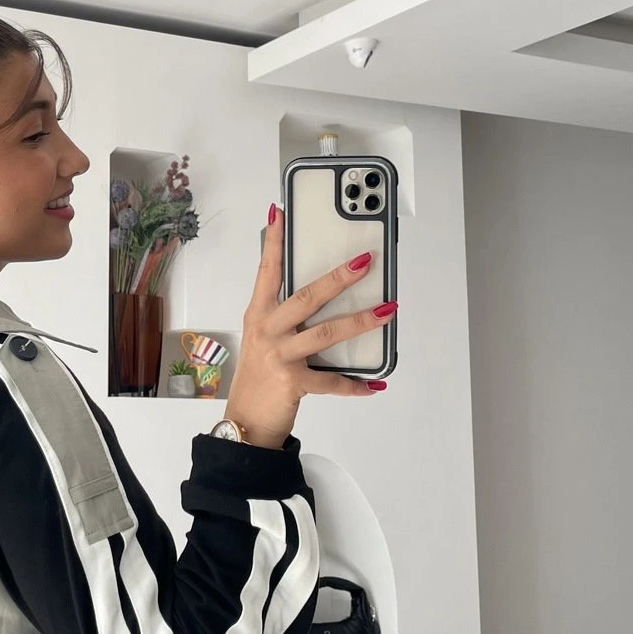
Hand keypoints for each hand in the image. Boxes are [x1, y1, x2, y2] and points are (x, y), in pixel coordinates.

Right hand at [222, 205, 394, 448]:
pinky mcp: (293, 383)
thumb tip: (323, 292)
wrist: (245, 420)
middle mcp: (267, 331)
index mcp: (259, 314)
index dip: (273, 241)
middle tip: (364, 261)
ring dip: (361, 321)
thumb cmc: (259, 375)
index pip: (266, 270)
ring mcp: (279, 356)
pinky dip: (356, 384)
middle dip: (338, 278)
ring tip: (387, 310)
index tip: (280, 213)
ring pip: (325, 333)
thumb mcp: (264, 338)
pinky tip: (375, 383)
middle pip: (306, 297)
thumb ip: (285, 314)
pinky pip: (332, 381)